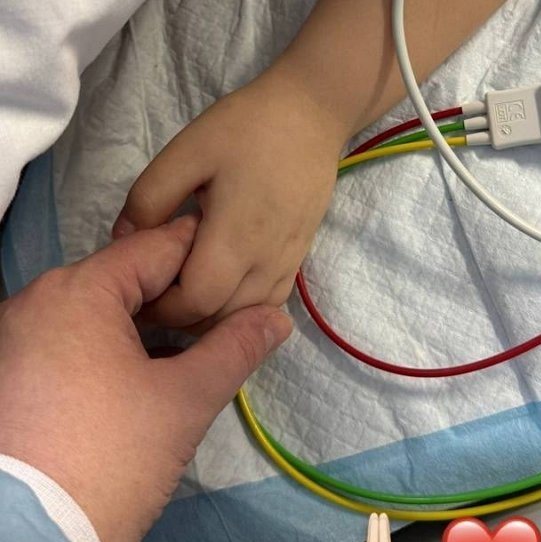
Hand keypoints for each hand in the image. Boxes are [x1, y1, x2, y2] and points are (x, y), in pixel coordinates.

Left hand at [0, 215, 291, 541]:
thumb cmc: (112, 458)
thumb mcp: (184, 400)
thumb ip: (236, 348)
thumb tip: (277, 317)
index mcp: (78, 293)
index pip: (157, 249)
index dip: (207, 254)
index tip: (244, 260)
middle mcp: (35, 302)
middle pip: (126, 280)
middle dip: (180, 296)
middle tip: (228, 313)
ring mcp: (15, 340)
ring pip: (100, 313)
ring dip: (148, 325)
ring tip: (196, 343)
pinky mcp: (10, 376)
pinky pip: (73, 341)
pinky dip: (113, 347)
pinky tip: (146, 371)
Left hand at [113, 70, 344, 330]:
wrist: (310, 118)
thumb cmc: (246, 129)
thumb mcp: (186, 151)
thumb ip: (150, 197)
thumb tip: (123, 238)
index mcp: (234, 237)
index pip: (195, 301)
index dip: (163, 309)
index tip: (140, 295)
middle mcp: (265, 262)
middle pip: (221, 318)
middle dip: (183, 318)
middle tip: (157, 296)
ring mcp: (286, 265)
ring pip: (247, 317)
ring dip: (214, 317)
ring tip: (187, 295)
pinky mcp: (298, 261)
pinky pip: (270, 304)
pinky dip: (242, 310)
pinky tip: (224, 291)